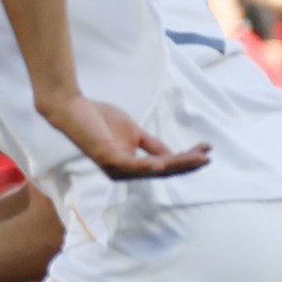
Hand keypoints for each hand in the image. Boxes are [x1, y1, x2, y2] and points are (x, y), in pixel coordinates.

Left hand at [39, 94, 209, 179]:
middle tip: (207, 157)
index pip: (165, 166)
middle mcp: (124, 173)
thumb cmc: (100, 119)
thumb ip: (151, 145)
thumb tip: (173, 155)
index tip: (206, 149)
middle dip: (187, 164)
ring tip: (197, 158)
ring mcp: (115, 167)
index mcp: (131, 167)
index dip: (186, 159)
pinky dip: (149, 165)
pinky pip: (133, 165)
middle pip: (163, 171)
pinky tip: (165, 162)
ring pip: (153, 170)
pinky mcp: (107, 158)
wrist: (73, 108)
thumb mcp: (134, 132)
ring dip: (177, 164)